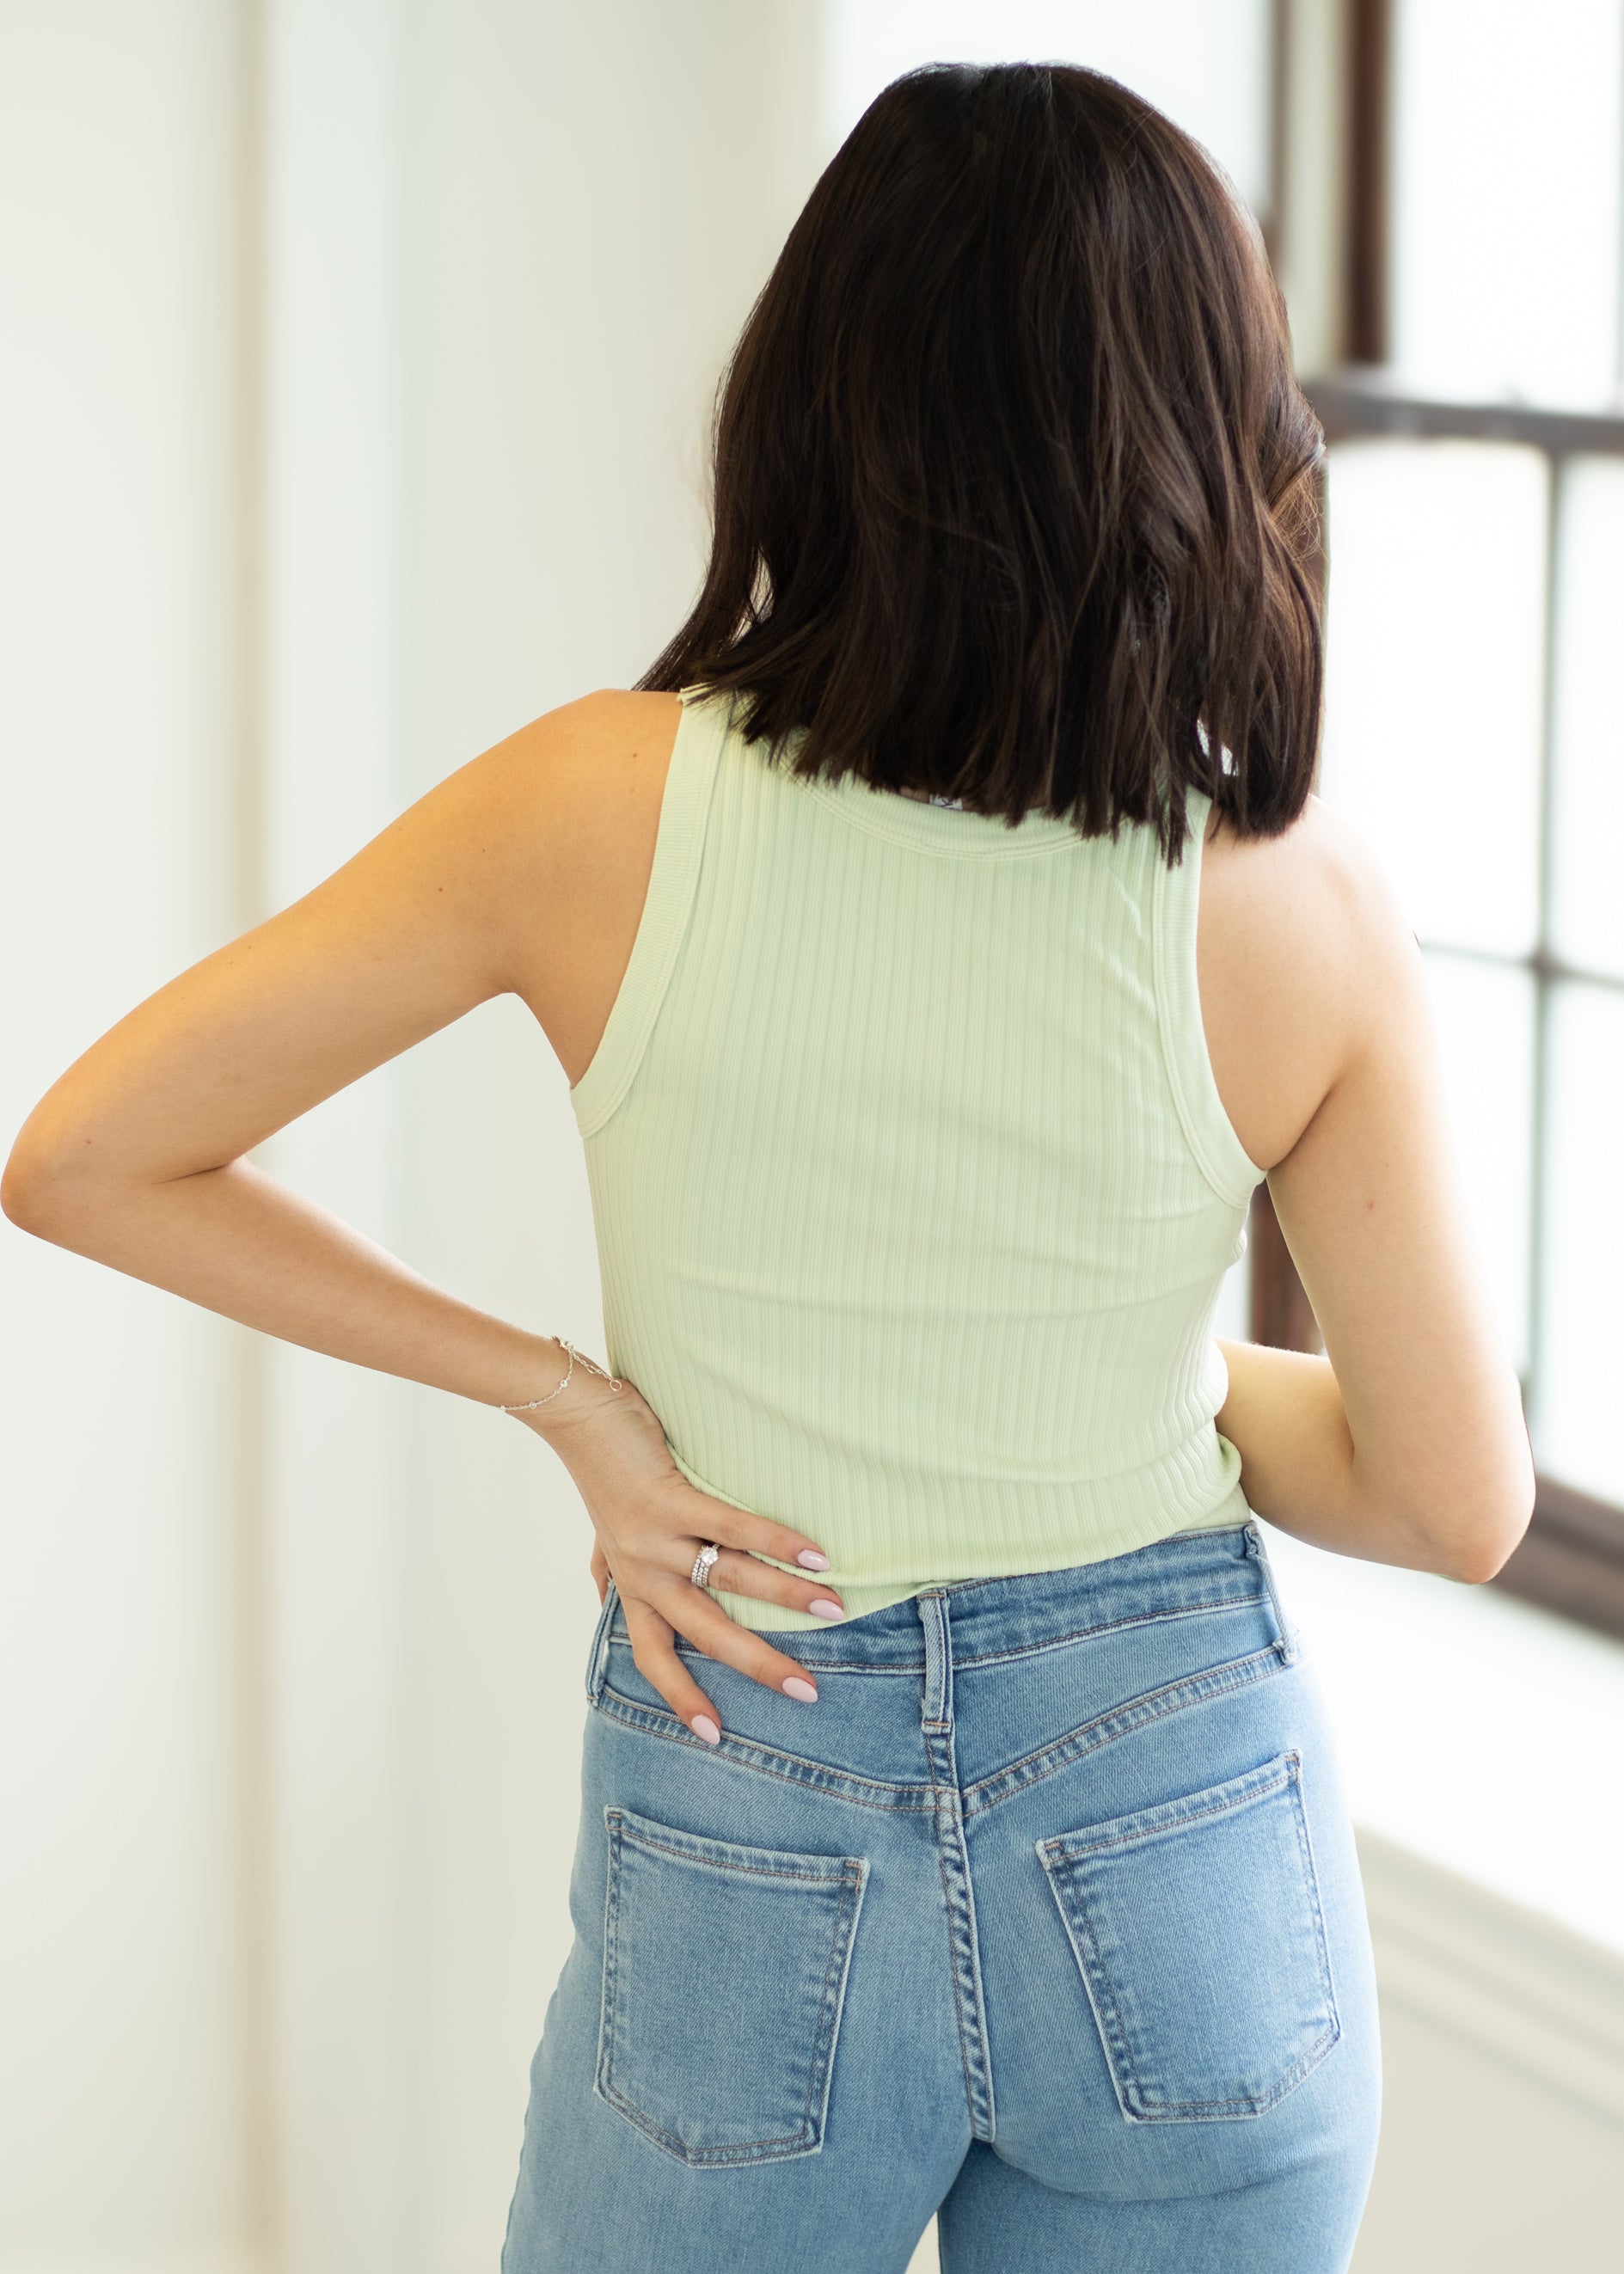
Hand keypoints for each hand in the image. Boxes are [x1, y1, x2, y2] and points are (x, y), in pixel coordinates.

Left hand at [519, 1372, 841, 1743]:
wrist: (575, 1415)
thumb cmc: (601, 1471)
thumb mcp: (601, 1533)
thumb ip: (606, 1569)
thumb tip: (603, 1599)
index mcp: (631, 1585)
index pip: (655, 1656)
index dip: (682, 1696)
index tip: (715, 1737)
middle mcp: (643, 1571)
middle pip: (705, 1633)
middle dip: (758, 1664)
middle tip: (807, 1691)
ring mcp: (654, 1537)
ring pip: (730, 1580)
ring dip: (787, 1596)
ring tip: (835, 1607)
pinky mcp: (667, 1498)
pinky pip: (731, 1526)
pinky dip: (776, 1540)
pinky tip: (816, 1553)